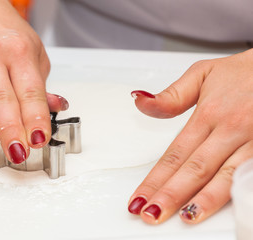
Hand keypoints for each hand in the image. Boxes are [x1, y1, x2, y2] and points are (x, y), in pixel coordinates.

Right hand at [0, 0, 67, 163]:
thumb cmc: (3, 30)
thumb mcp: (32, 51)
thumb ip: (40, 83)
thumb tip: (55, 107)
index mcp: (18, 52)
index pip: (30, 91)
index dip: (36, 117)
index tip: (39, 139)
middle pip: (0, 97)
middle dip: (9, 127)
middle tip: (15, 150)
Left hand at [128, 49, 252, 223]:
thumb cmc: (245, 73)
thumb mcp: (203, 74)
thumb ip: (171, 96)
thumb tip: (139, 101)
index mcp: (208, 114)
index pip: (175, 154)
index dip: (155, 178)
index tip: (138, 197)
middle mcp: (230, 129)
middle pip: (195, 169)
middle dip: (171, 195)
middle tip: (150, 214)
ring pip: (227, 176)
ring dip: (204, 200)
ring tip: (184, 217)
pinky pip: (252, 175)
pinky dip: (237, 191)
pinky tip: (222, 206)